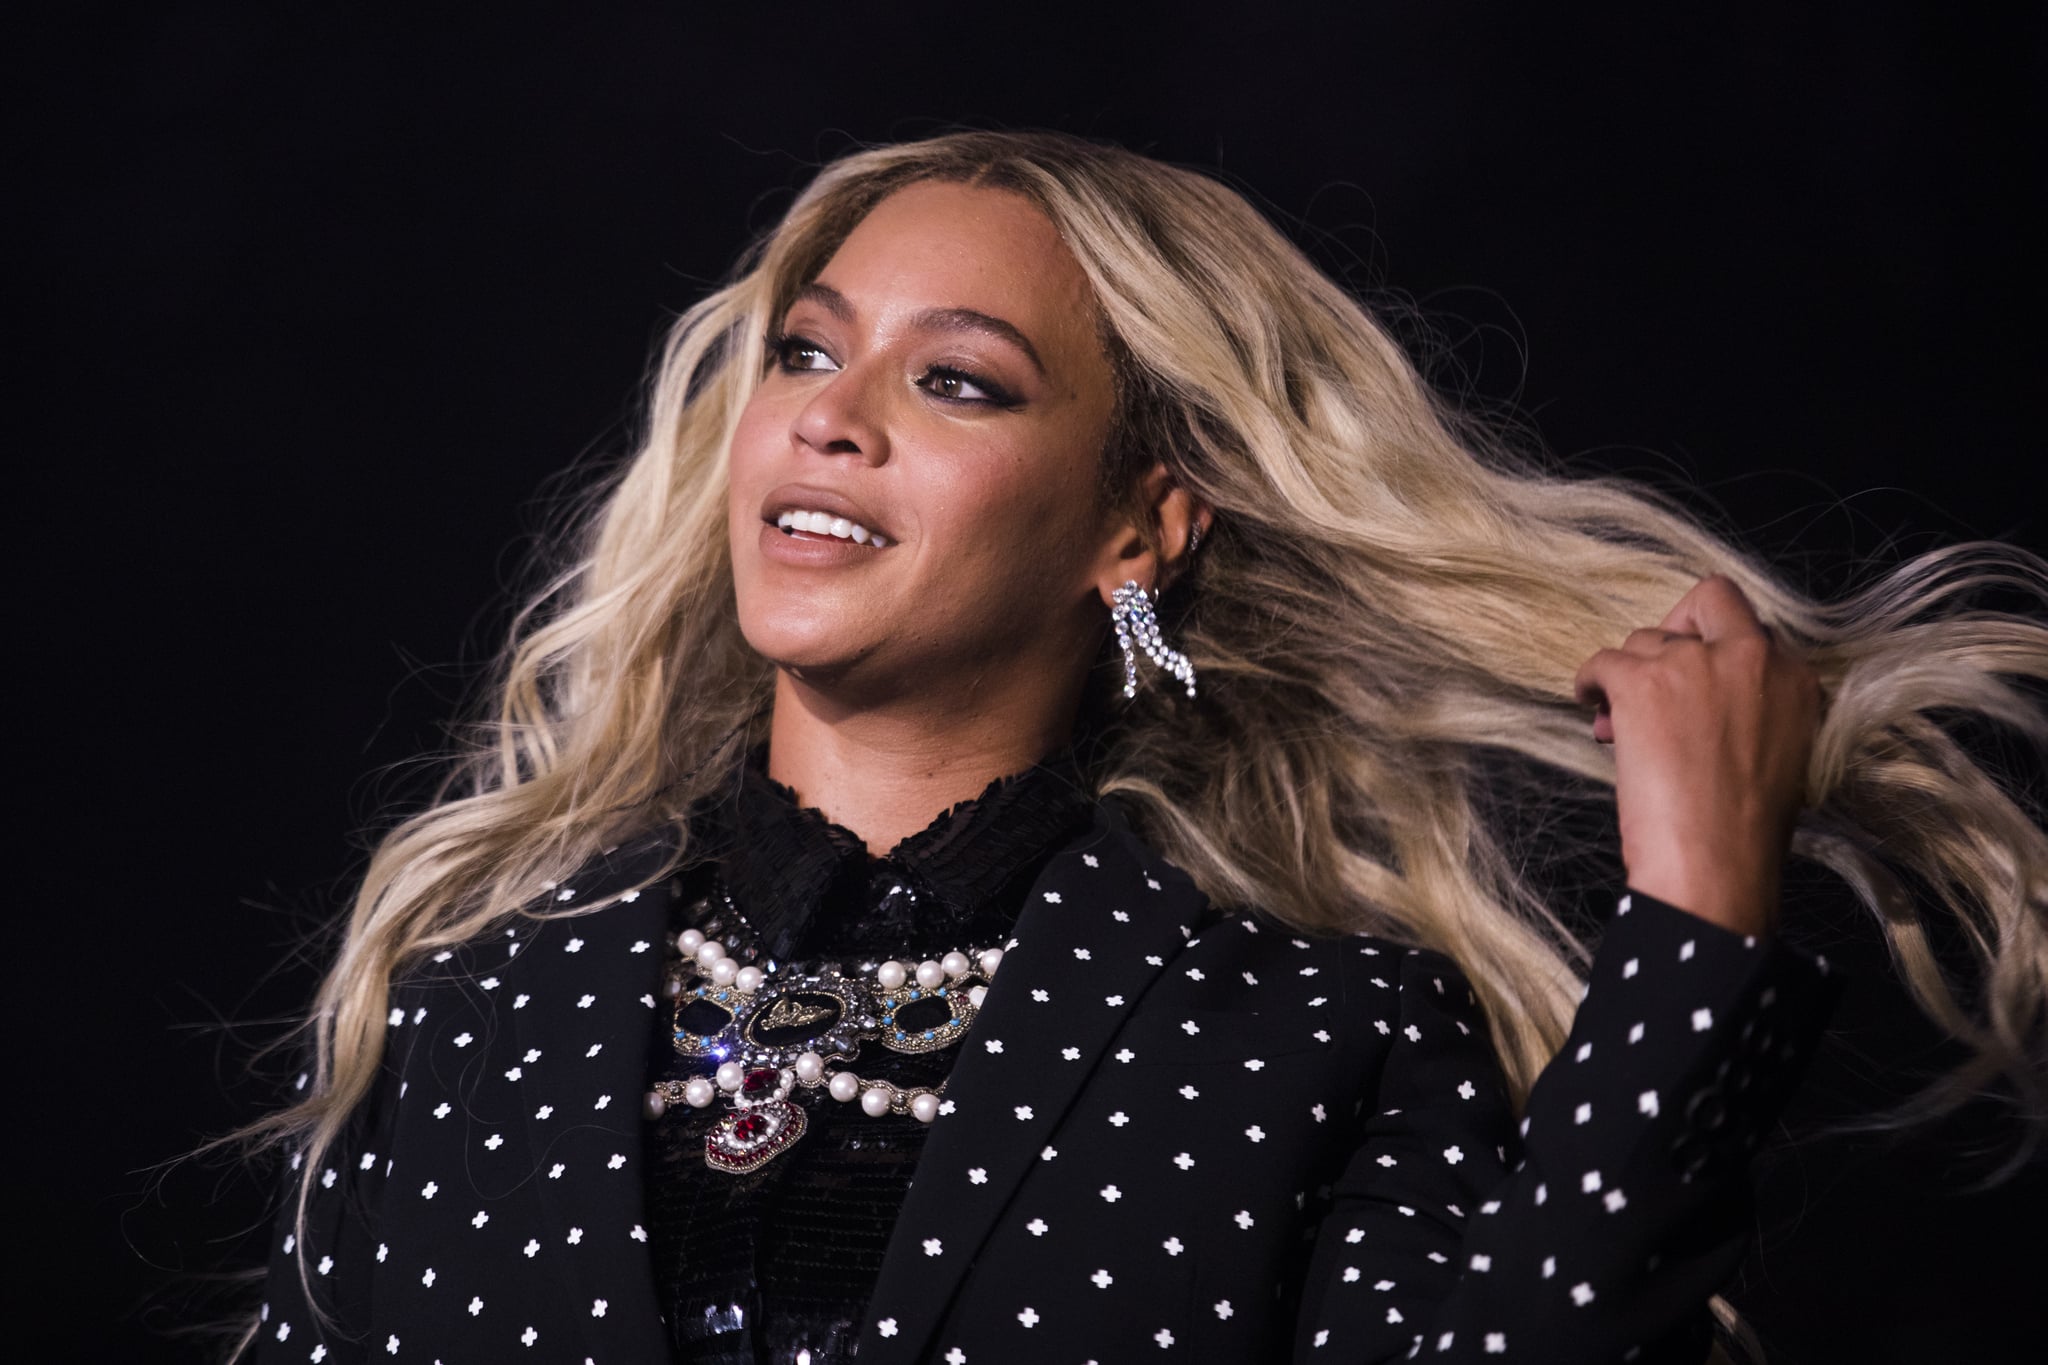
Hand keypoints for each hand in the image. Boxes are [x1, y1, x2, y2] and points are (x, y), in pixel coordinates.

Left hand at [1571, 575, 1821, 937]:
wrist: (1716, 864)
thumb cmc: (1745, 831)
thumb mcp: (1781, 754)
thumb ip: (1755, 708)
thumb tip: (1699, 699)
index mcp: (1795, 677)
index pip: (1751, 626)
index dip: (1714, 648)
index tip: (1694, 678)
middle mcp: (1752, 656)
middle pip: (1704, 602)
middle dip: (1674, 633)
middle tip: (1654, 678)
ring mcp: (1695, 663)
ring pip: (1644, 640)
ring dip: (1629, 676)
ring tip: (1619, 725)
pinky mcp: (1643, 680)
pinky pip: (1602, 660)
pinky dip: (1590, 683)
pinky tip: (1590, 706)